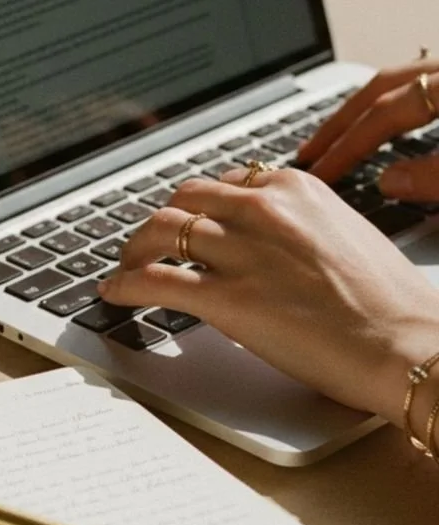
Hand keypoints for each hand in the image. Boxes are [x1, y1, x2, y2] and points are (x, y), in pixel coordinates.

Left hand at [99, 167, 438, 424]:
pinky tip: (114, 293)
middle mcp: (264, 209)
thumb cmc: (392, 305)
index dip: (200, 205)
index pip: (226, 181)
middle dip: (162, 220)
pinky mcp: (228, 298)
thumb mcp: (346, 238)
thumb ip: (301, 231)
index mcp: (297, 188)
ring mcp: (243, 251)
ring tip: (124, 265)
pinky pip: (156, 281)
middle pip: (186, 198)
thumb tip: (271, 247)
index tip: (191, 220)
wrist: (409, 343)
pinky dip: (125, 284)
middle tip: (148, 242)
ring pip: (162, 230)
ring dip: (134, 248)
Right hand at [299, 60, 438, 197]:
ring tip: (341, 131)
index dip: (347, 145)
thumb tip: (388, 182)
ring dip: (366, 107)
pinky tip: (396, 118)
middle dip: (340, 120)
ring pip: (402, 79)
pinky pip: (423, 83)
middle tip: (309, 150)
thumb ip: (435, 176)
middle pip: (382, 86)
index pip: (382, 114)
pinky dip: (398, 101)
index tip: (318, 173)